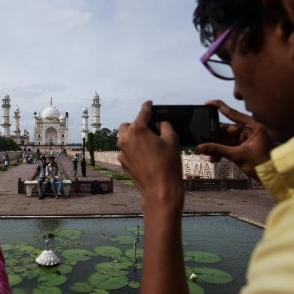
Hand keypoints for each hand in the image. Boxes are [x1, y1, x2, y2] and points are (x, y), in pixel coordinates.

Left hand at [117, 101, 183, 215]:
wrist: (159, 190)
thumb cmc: (168, 164)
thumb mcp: (172, 140)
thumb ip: (165, 126)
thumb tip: (159, 124)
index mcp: (137, 130)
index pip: (142, 113)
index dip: (147, 107)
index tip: (149, 103)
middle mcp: (125, 139)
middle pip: (127, 125)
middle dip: (136, 124)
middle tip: (149, 128)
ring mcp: (121, 152)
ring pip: (124, 138)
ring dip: (133, 137)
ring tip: (147, 143)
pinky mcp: (122, 163)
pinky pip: (125, 151)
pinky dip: (133, 150)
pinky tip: (145, 156)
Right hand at [195, 100, 273, 180]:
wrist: (272, 177)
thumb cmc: (260, 163)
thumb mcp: (237, 155)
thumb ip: (217, 150)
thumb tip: (199, 148)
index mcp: (254, 126)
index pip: (234, 114)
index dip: (220, 107)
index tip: (208, 102)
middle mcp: (251, 130)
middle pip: (228, 130)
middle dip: (216, 138)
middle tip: (204, 144)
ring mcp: (248, 138)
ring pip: (227, 139)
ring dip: (218, 147)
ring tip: (209, 155)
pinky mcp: (245, 146)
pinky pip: (230, 145)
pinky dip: (223, 151)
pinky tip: (215, 158)